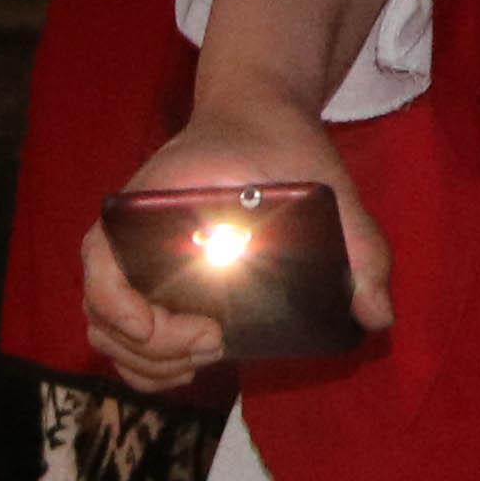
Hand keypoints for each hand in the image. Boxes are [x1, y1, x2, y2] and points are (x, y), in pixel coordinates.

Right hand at [79, 85, 395, 396]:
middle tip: (213, 343)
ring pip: (110, 335)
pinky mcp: (148, 281)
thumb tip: (377, 314)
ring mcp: (133, 262)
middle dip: (154, 350)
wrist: (254, 116)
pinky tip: (188, 365)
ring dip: (149, 363)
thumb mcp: (325, 182)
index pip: (102, 264)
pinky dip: (147, 363)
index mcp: (147, 205)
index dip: (121, 309)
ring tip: (205, 356)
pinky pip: (126, 337)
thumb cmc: (277, 139)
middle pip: (105, 317)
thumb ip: (360, 244)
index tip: (170, 327)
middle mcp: (127, 236)